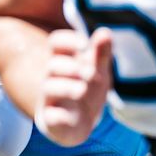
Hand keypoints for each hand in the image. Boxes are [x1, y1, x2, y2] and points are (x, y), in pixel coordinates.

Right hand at [37, 27, 113, 146]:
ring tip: (82, 90)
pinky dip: (59, 116)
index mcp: (64, 60)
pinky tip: (69, 115)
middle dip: (71, 67)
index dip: (68, 40)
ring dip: (66, 87)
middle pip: (53, 65)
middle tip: (90, 72)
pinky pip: (50, 117)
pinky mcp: (52, 121)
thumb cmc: (87, 89)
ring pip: (49, 88)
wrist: (79, 122)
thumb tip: (105, 32)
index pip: (57, 43)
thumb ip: (101, 52)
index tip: (84, 44)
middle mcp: (54, 78)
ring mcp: (51, 99)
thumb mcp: (98, 69)